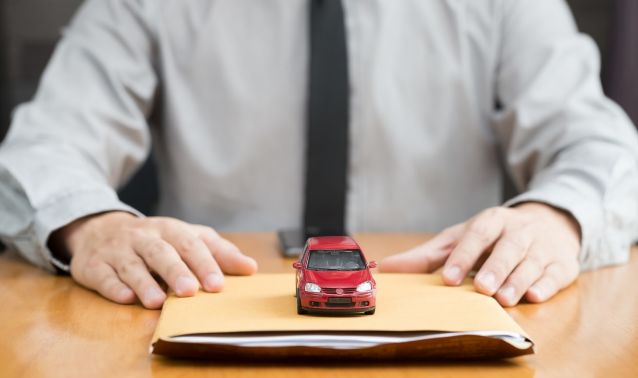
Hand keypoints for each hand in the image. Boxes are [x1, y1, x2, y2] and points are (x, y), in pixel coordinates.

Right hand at [50, 211, 257, 308]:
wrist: (100, 229)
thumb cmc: (155, 239)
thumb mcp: (187, 238)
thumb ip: (218, 252)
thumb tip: (251, 268)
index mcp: (170, 229)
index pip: (189, 243)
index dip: (204, 263)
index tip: (217, 285)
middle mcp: (143, 237)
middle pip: (160, 252)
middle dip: (175, 271)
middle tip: (190, 291)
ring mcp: (117, 250)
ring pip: (131, 265)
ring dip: (144, 283)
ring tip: (158, 301)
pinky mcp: (93, 265)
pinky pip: (103, 276)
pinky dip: (114, 287)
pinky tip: (125, 298)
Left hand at [379, 203, 580, 305]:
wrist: (548, 223)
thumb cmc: (494, 237)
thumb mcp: (460, 239)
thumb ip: (426, 256)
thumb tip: (386, 268)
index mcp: (492, 221)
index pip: (476, 235)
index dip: (462, 255)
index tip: (448, 277)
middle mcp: (519, 231)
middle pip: (508, 248)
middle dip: (495, 268)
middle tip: (481, 288)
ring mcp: (543, 247)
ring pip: (531, 263)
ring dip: (518, 281)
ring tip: (504, 299)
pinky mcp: (562, 264)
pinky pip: (555, 274)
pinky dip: (546, 285)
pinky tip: (536, 296)